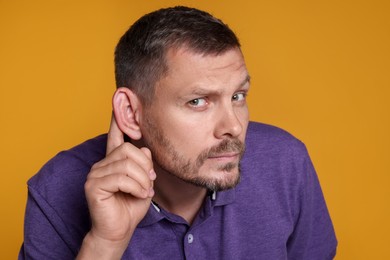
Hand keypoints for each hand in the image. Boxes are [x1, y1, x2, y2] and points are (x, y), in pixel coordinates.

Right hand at [77, 117, 154, 258]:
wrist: (120, 230)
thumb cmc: (131, 206)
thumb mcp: (143, 182)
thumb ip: (143, 164)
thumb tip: (143, 149)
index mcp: (113, 161)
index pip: (115, 135)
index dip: (118, 118)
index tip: (119, 97)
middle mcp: (102, 163)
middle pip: (129, 150)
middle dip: (145, 167)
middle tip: (148, 183)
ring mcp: (96, 173)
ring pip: (127, 164)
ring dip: (142, 180)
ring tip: (143, 191)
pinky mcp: (93, 185)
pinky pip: (121, 177)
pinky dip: (136, 187)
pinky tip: (138, 195)